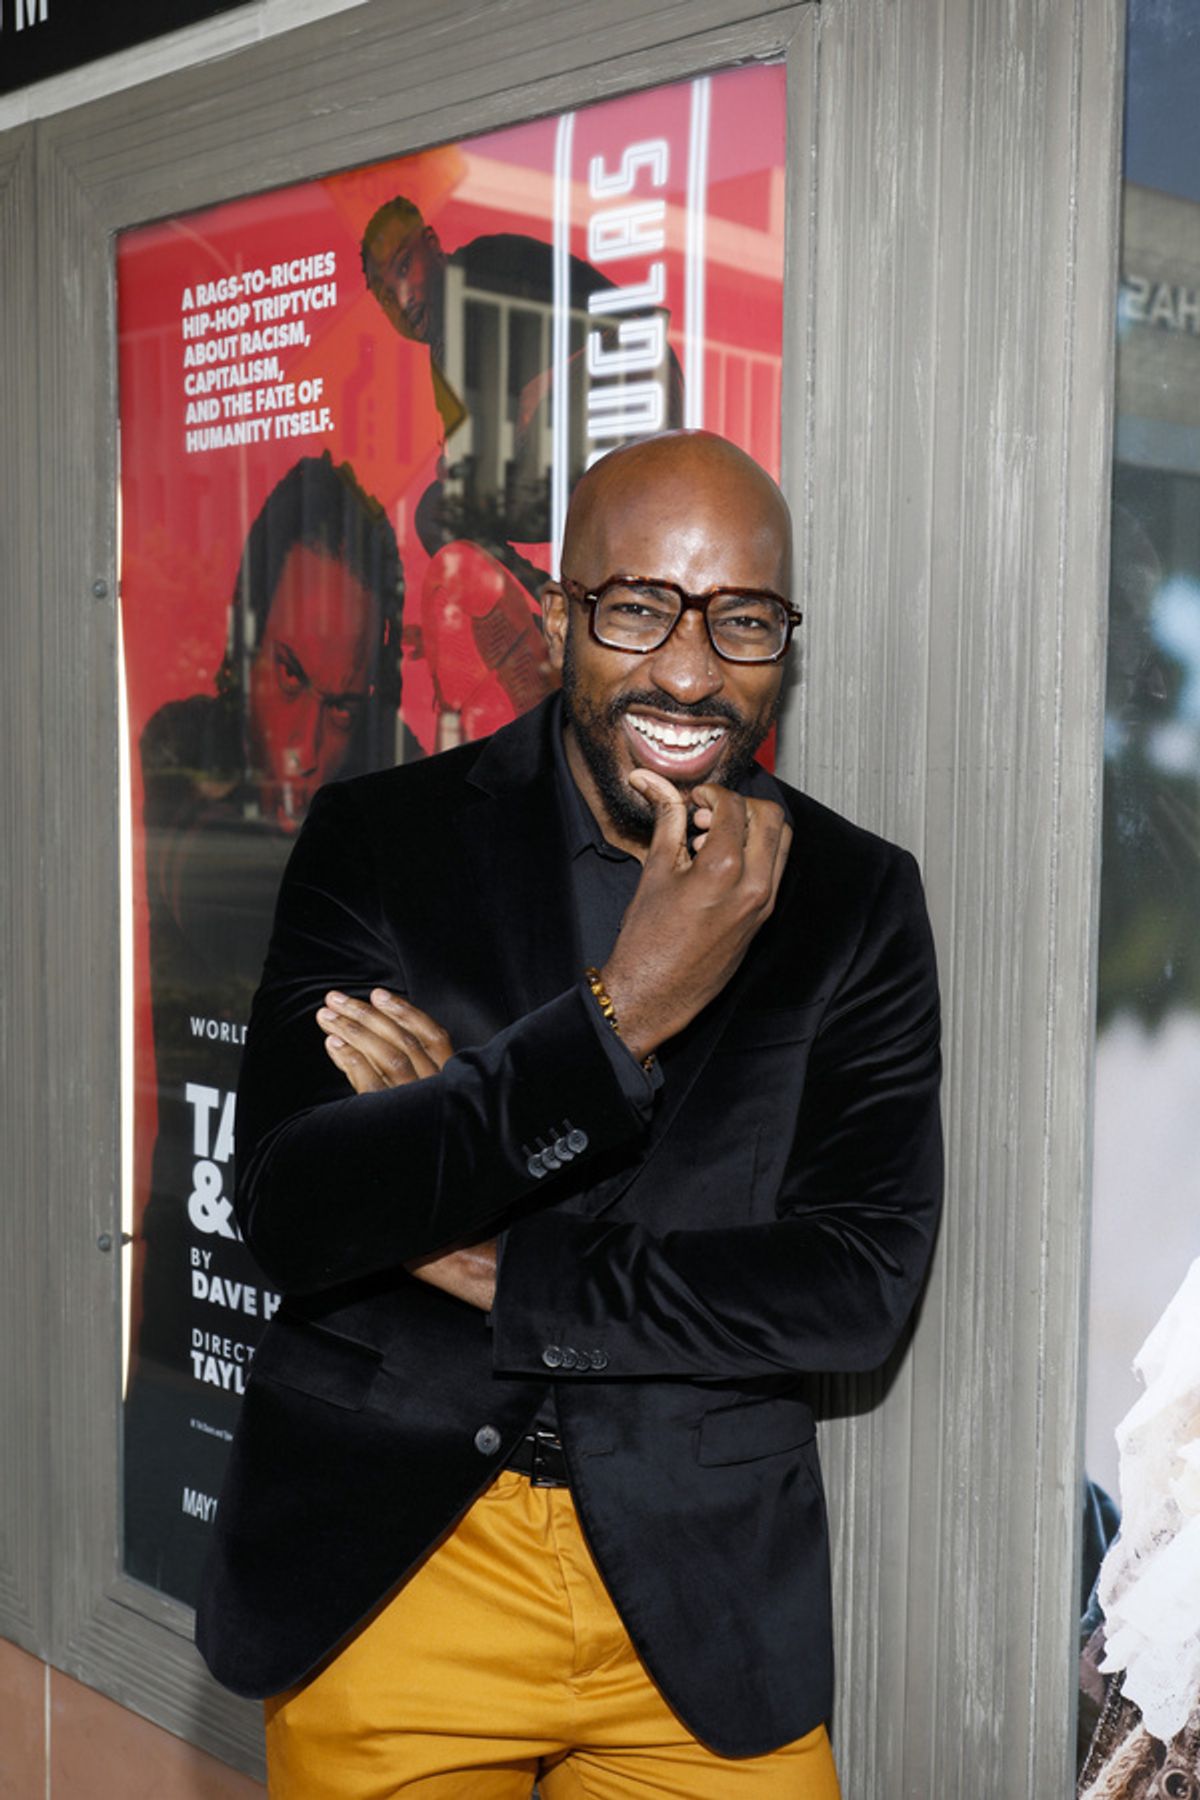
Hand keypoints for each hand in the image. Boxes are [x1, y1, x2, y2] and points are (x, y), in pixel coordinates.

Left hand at [314, 991, 493, 1308]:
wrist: (451, 1233)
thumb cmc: (447, 1179)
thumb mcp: (443, 1126)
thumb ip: (425, 1093)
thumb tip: (392, 1066)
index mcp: (455, 1087)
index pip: (434, 1037)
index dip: (405, 1013)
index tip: (378, 994)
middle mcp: (440, 1094)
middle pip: (402, 1042)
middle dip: (365, 1015)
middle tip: (334, 998)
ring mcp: (417, 1111)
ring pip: (385, 1057)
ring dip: (352, 1031)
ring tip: (325, 1014)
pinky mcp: (395, 1130)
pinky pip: (369, 1087)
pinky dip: (349, 1062)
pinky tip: (331, 1046)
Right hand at [601, 771, 790, 1061]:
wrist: (655, 994)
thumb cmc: (647, 941)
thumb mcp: (655, 870)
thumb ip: (665, 819)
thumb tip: (651, 782)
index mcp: (724, 870)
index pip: (734, 807)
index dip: (711, 793)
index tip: (692, 800)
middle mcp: (754, 886)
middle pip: (771, 816)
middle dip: (739, 805)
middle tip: (706, 815)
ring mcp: (764, 904)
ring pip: (781, 841)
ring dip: (752, 827)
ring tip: (712, 839)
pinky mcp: (764, 917)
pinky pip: (775, 868)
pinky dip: (755, 852)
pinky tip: (718, 862)